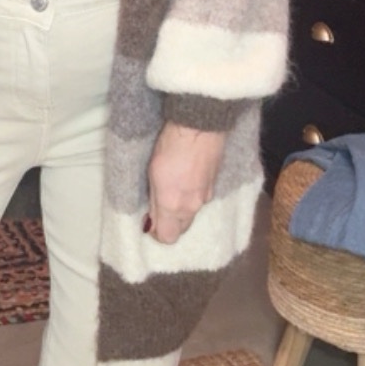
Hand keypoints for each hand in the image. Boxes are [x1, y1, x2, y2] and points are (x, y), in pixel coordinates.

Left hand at [144, 123, 225, 244]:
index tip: (150, 220)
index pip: (168, 237)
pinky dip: (192, 196)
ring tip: (173, 187)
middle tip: (159, 204)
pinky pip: (200, 200)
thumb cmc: (170, 148)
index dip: (157, 233)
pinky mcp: (214, 184)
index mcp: (175, 207)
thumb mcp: (153, 176)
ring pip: (191, 214)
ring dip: (181, 209)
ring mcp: (206, 196)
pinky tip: (186, 178)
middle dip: (170, 222)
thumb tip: (151, 224)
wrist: (200, 127)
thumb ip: (154, 203)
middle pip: (181, 228)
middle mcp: (193, 207)